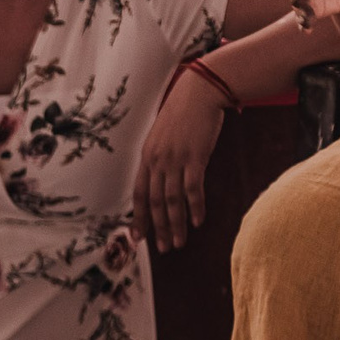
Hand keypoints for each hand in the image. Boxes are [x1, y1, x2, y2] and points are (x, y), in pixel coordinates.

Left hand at [136, 70, 225, 250]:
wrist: (201, 91)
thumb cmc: (184, 113)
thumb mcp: (163, 136)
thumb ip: (160, 157)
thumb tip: (161, 178)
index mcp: (147, 158)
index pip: (139, 194)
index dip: (139, 217)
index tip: (138, 238)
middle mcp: (157, 161)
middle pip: (155, 202)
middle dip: (158, 228)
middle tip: (162, 248)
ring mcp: (175, 160)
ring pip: (172, 200)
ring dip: (175, 224)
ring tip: (177, 243)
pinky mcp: (195, 157)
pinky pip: (192, 188)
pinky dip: (194, 207)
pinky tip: (196, 222)